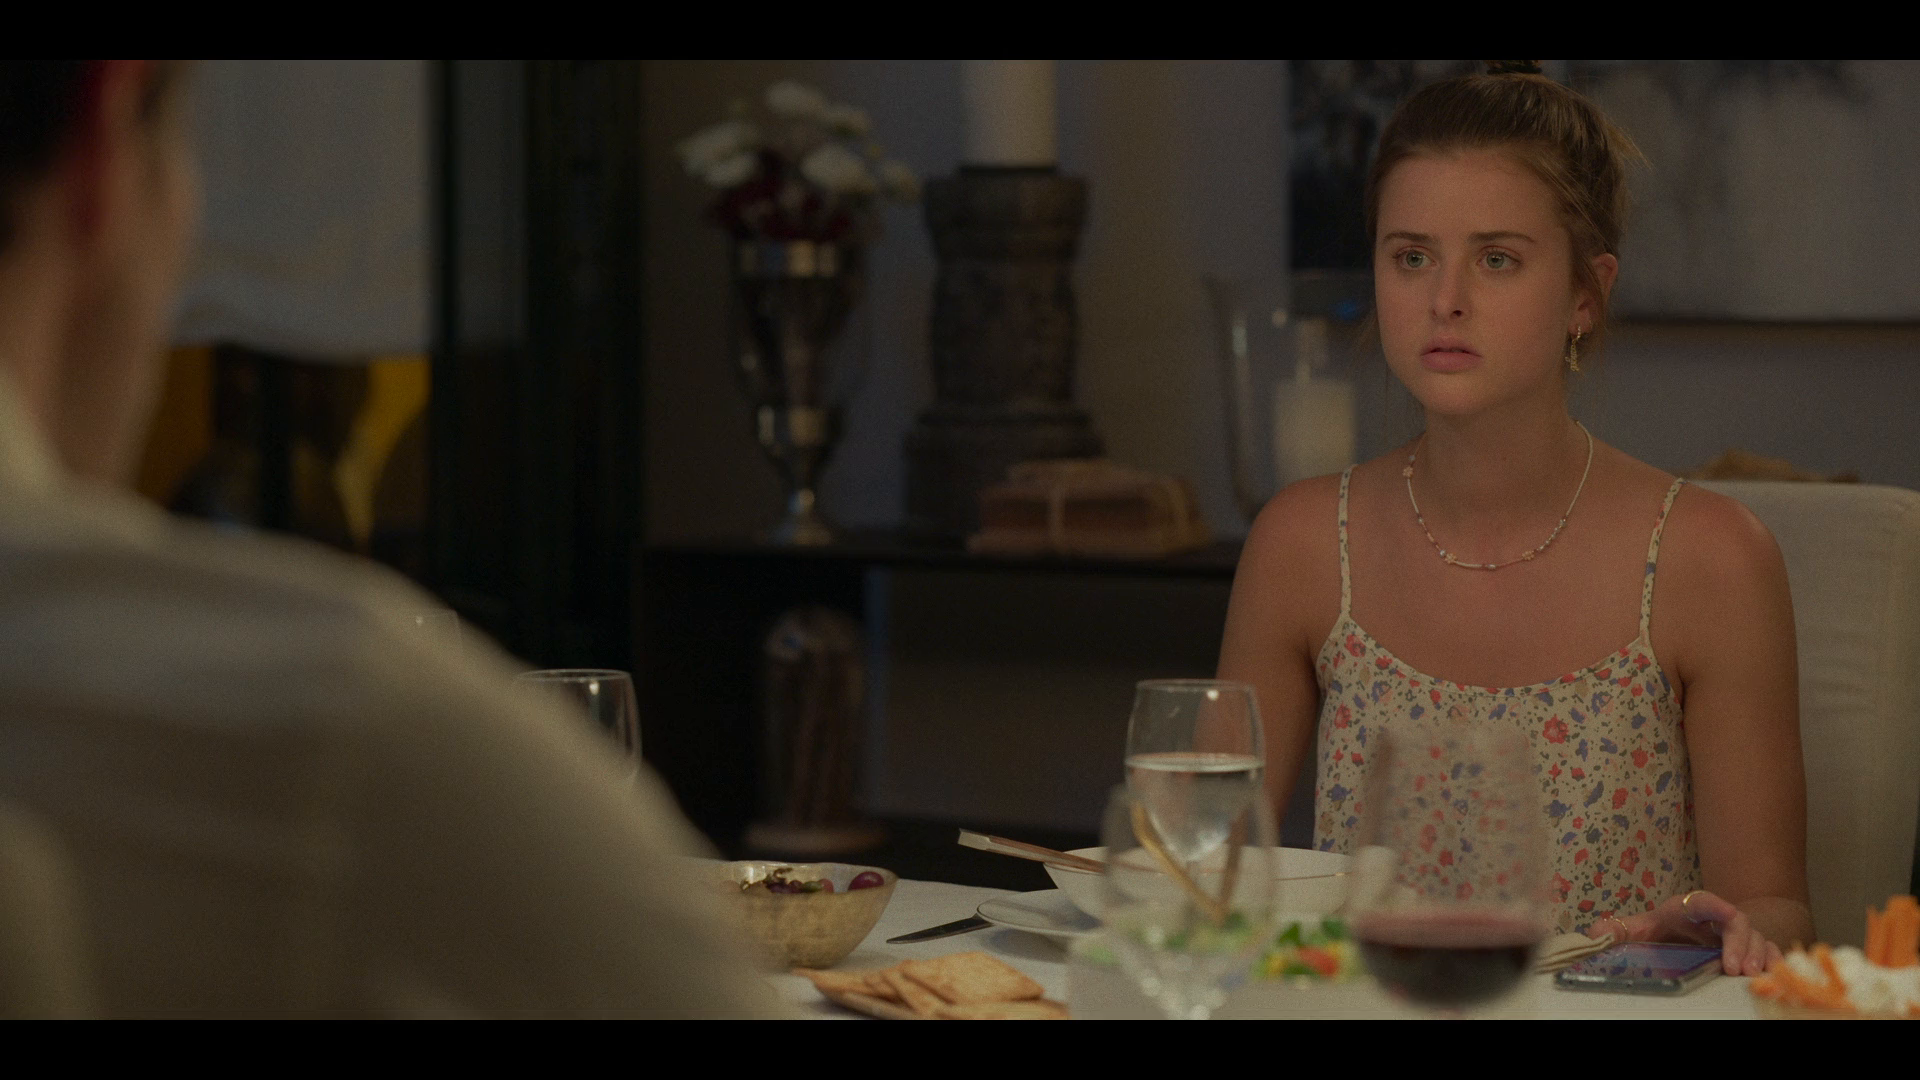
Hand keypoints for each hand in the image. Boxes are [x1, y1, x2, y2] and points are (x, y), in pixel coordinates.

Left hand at [1584, 890, 1783, 974]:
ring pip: (1757, 937)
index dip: (1717, 906)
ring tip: (1751, 975)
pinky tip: (1772, 974)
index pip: (1704, 901)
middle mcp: (1717, 918)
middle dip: (1740, 943)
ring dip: (1758, 955)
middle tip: (1737, 968)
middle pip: (1737, 922)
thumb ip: (1619, 930)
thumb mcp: (1641, 929)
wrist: (1684, 932)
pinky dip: (1773, 961)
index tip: (1728, 914)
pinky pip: (1768, 951)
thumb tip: (1594, 934)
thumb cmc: (1663, 929)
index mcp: (1689, 908)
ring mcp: (1736, 934)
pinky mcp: (1749, 949)